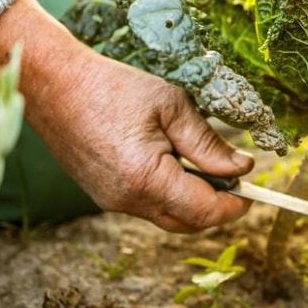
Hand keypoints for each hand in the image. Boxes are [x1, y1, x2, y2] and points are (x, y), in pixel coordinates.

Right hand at [0, 0, 251, 231]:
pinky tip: (172, 162)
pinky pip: (146, 206)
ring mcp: (111, 202)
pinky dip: (168, 194)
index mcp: (147, 179)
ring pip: (166, 216)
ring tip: (202, 164)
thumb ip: (208, 143)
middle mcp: (127, 200)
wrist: (54, 85)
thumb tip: (241, 168)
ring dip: (191, 200)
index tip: (252, 190)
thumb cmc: (113, 88)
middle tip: (234, 177)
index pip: (204, 212)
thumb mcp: (172, 106)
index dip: (234, 206)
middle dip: (216, 207)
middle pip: (187, 223)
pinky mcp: (103, 195)